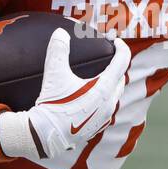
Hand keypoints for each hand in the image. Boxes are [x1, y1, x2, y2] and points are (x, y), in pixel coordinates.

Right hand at [0, 29, 129, 161]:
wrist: (46, 135)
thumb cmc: (52, 105)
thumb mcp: (54, 75)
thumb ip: (58, 51)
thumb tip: (60, 33)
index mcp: (103, 88)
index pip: (122, 63)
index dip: (121, 48)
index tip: (116, 41)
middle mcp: (109, 103)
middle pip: (120, 79)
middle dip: (117, 67)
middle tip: (109, 57)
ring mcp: (104, 117)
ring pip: (115, 96)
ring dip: (112, 84)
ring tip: (102, 76)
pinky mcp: (98, 127)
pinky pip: (107, 109)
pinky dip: (105, 99)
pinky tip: (94, 98)